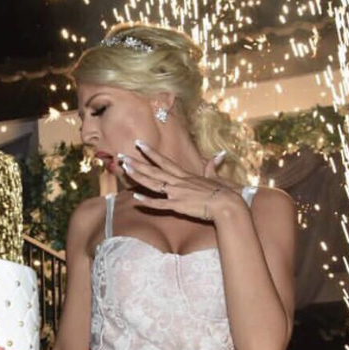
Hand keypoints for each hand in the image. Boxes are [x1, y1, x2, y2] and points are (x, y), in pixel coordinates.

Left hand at [119, 141, 237, 221]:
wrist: (227, 204)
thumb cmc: (222, 192)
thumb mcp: (215, 178)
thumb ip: (212, 166)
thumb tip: (220, 154)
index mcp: (185, 175)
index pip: (164, 161)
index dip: (150, 152)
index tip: (139, 143)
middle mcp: (178, 181)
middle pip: (153, 170)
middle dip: (137, 163)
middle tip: (121, 156)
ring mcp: (177, 193)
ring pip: (153, 183)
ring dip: (138, 176)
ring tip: (125, 169)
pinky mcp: (178, 205)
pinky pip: (159, 204)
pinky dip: (147, 201)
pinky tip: (135, 198)